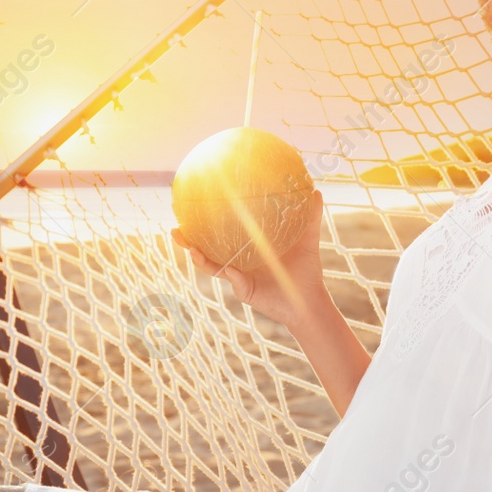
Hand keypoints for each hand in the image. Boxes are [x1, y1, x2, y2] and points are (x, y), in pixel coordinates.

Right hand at [171, 189, 327, 330]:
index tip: (193, 207)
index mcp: (249, 248)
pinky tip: (222, 265)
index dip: (207, 223)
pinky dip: (228, 272)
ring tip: (184, 242)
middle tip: (175, 226)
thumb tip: (316, 190)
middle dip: (189, 239)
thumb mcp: (307, 240)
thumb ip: (310, 217)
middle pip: (208, 249)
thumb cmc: (306, 271)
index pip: (224, 234)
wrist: (309, 301)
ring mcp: (239, 277)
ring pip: (211, 265)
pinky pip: (232, 279)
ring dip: (196, 255)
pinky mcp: (244, 290)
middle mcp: (239, 262)